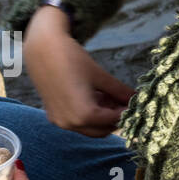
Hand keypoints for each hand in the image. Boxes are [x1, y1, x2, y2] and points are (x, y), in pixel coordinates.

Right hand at [24, 6, 134, 137]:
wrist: (42, 49)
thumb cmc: (71, 59)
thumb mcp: (100, 76)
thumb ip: (119, 91)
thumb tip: (136, 98)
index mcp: (84, 115)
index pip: (114, 120)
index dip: (127, 112)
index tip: (135, 103)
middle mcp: (71, 123)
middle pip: (102, 130)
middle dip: (114, 118)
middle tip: (123, 101)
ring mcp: (60, 122)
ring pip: (89, 128)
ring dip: (101, 118)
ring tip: (108, 97)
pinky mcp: (53, 116)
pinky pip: (76, 123)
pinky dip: (87, 116)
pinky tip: (92, 97)